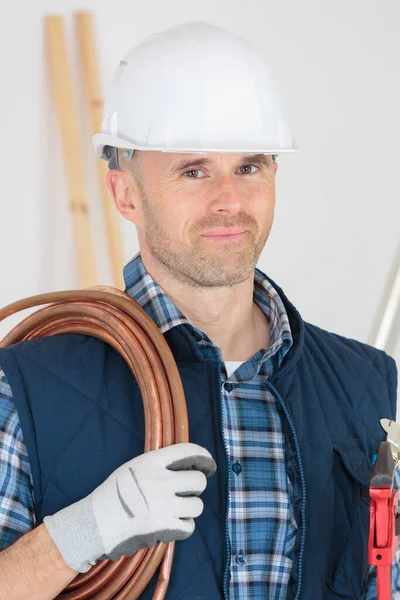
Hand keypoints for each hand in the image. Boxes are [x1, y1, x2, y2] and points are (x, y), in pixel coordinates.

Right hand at [44, 443, 216, 571]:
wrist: (94, 523)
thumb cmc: (113, 495)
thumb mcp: (132, 468)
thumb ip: (158, 465)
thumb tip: (186, 466)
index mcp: (152, 462)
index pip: (188, 451)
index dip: (203, 457)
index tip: (208, 464)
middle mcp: (161, 480)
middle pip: (198, 481)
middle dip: (195, 487)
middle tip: (186, 492)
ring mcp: (164, 504)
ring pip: (197, 506)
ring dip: (189, 509)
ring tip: (175, 510)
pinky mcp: (164, 527)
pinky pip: (189, 526)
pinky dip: (183, 527)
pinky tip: (171, 524)